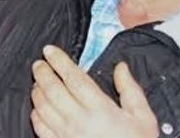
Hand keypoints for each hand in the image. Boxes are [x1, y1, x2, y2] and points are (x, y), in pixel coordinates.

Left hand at [30, 47, 156, 137]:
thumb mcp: (143, 119)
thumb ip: (131, 91)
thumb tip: (121, 68)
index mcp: (101, 110)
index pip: (73, 78)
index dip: (59, 61)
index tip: (50, 50)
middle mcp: (80, 120)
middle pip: (52, 89)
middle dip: (42, 72)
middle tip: (39, 63)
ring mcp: (66, 134)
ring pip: (41, 106)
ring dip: (36, 90)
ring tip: (38, 81)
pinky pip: (39, 126)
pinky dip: (35, 112)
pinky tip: (38, 106)